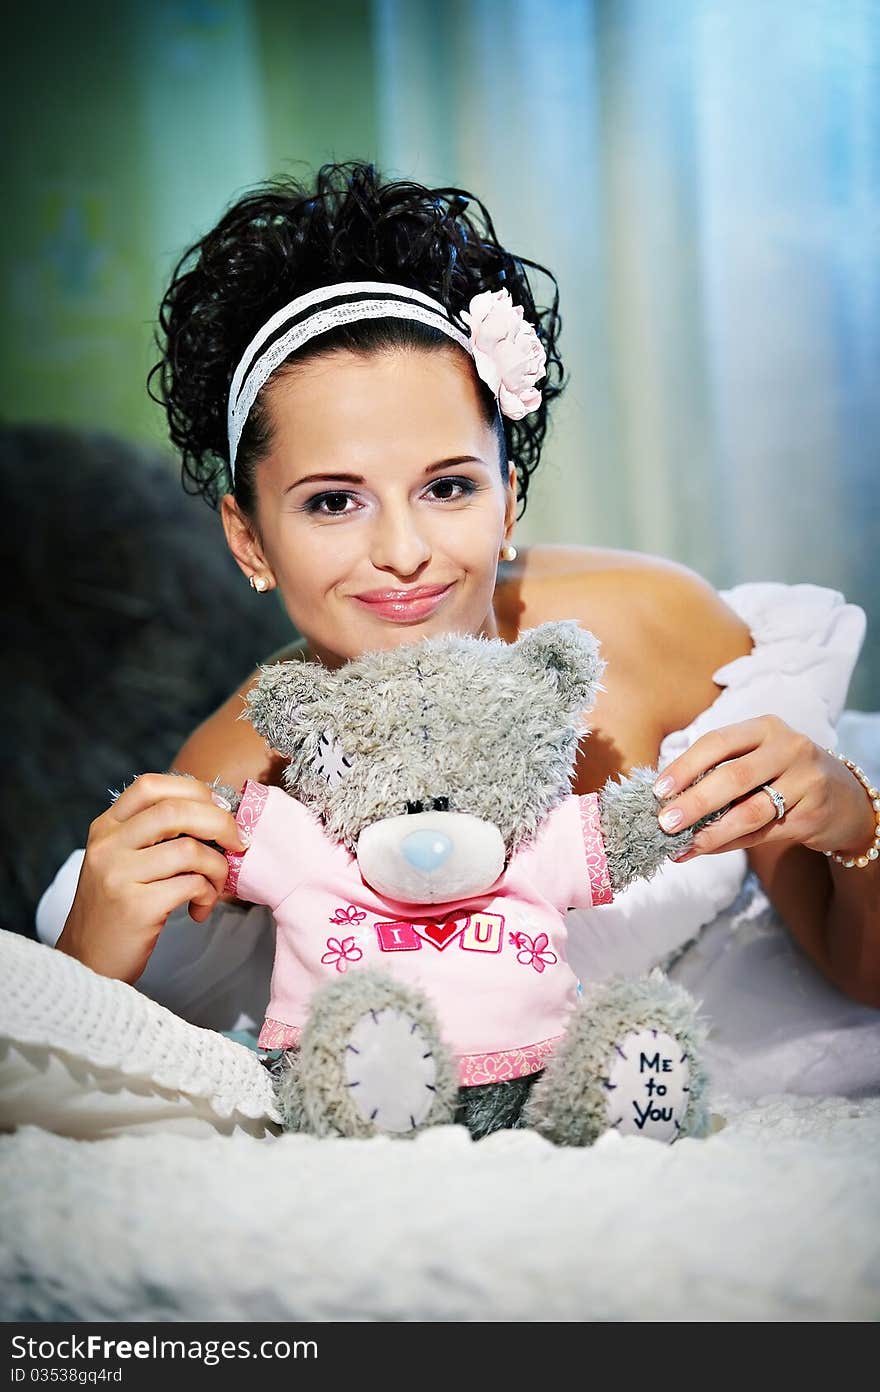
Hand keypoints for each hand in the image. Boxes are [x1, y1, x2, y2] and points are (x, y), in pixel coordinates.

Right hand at [57, 774, 248, 983]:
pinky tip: (199, 909)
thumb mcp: (123, 861)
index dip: (194, 790)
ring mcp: (118, 875)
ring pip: (190, 850)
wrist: (87, 963)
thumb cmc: (118, 909)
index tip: (218, 811)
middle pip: (177, 811)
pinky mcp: (135, 907)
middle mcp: (107, 846)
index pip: (151, 786)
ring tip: (215, 887)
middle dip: (220, 823)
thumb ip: (155, 834)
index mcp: (106, 827)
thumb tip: (217, 813)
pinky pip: (191, 885)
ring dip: (218, 868)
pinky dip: (208, 894)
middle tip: (237, 843)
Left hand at [652, 716, 876, 862]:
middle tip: (665, 822)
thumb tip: (667, 800)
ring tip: (682, 845)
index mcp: (765, 728)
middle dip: (694, 802)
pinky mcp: (812, 814)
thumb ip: (720, 772)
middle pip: (733, 776)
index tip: (659, 789)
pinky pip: (763, 833)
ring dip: (711, 832)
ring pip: (750, 812)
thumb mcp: (758, 759)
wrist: (844, 799)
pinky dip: (730, 843)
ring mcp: (805, 781)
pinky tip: (706, 849)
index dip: (685, 766)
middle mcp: (789, 748)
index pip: (718, 742)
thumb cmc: (783, 775)